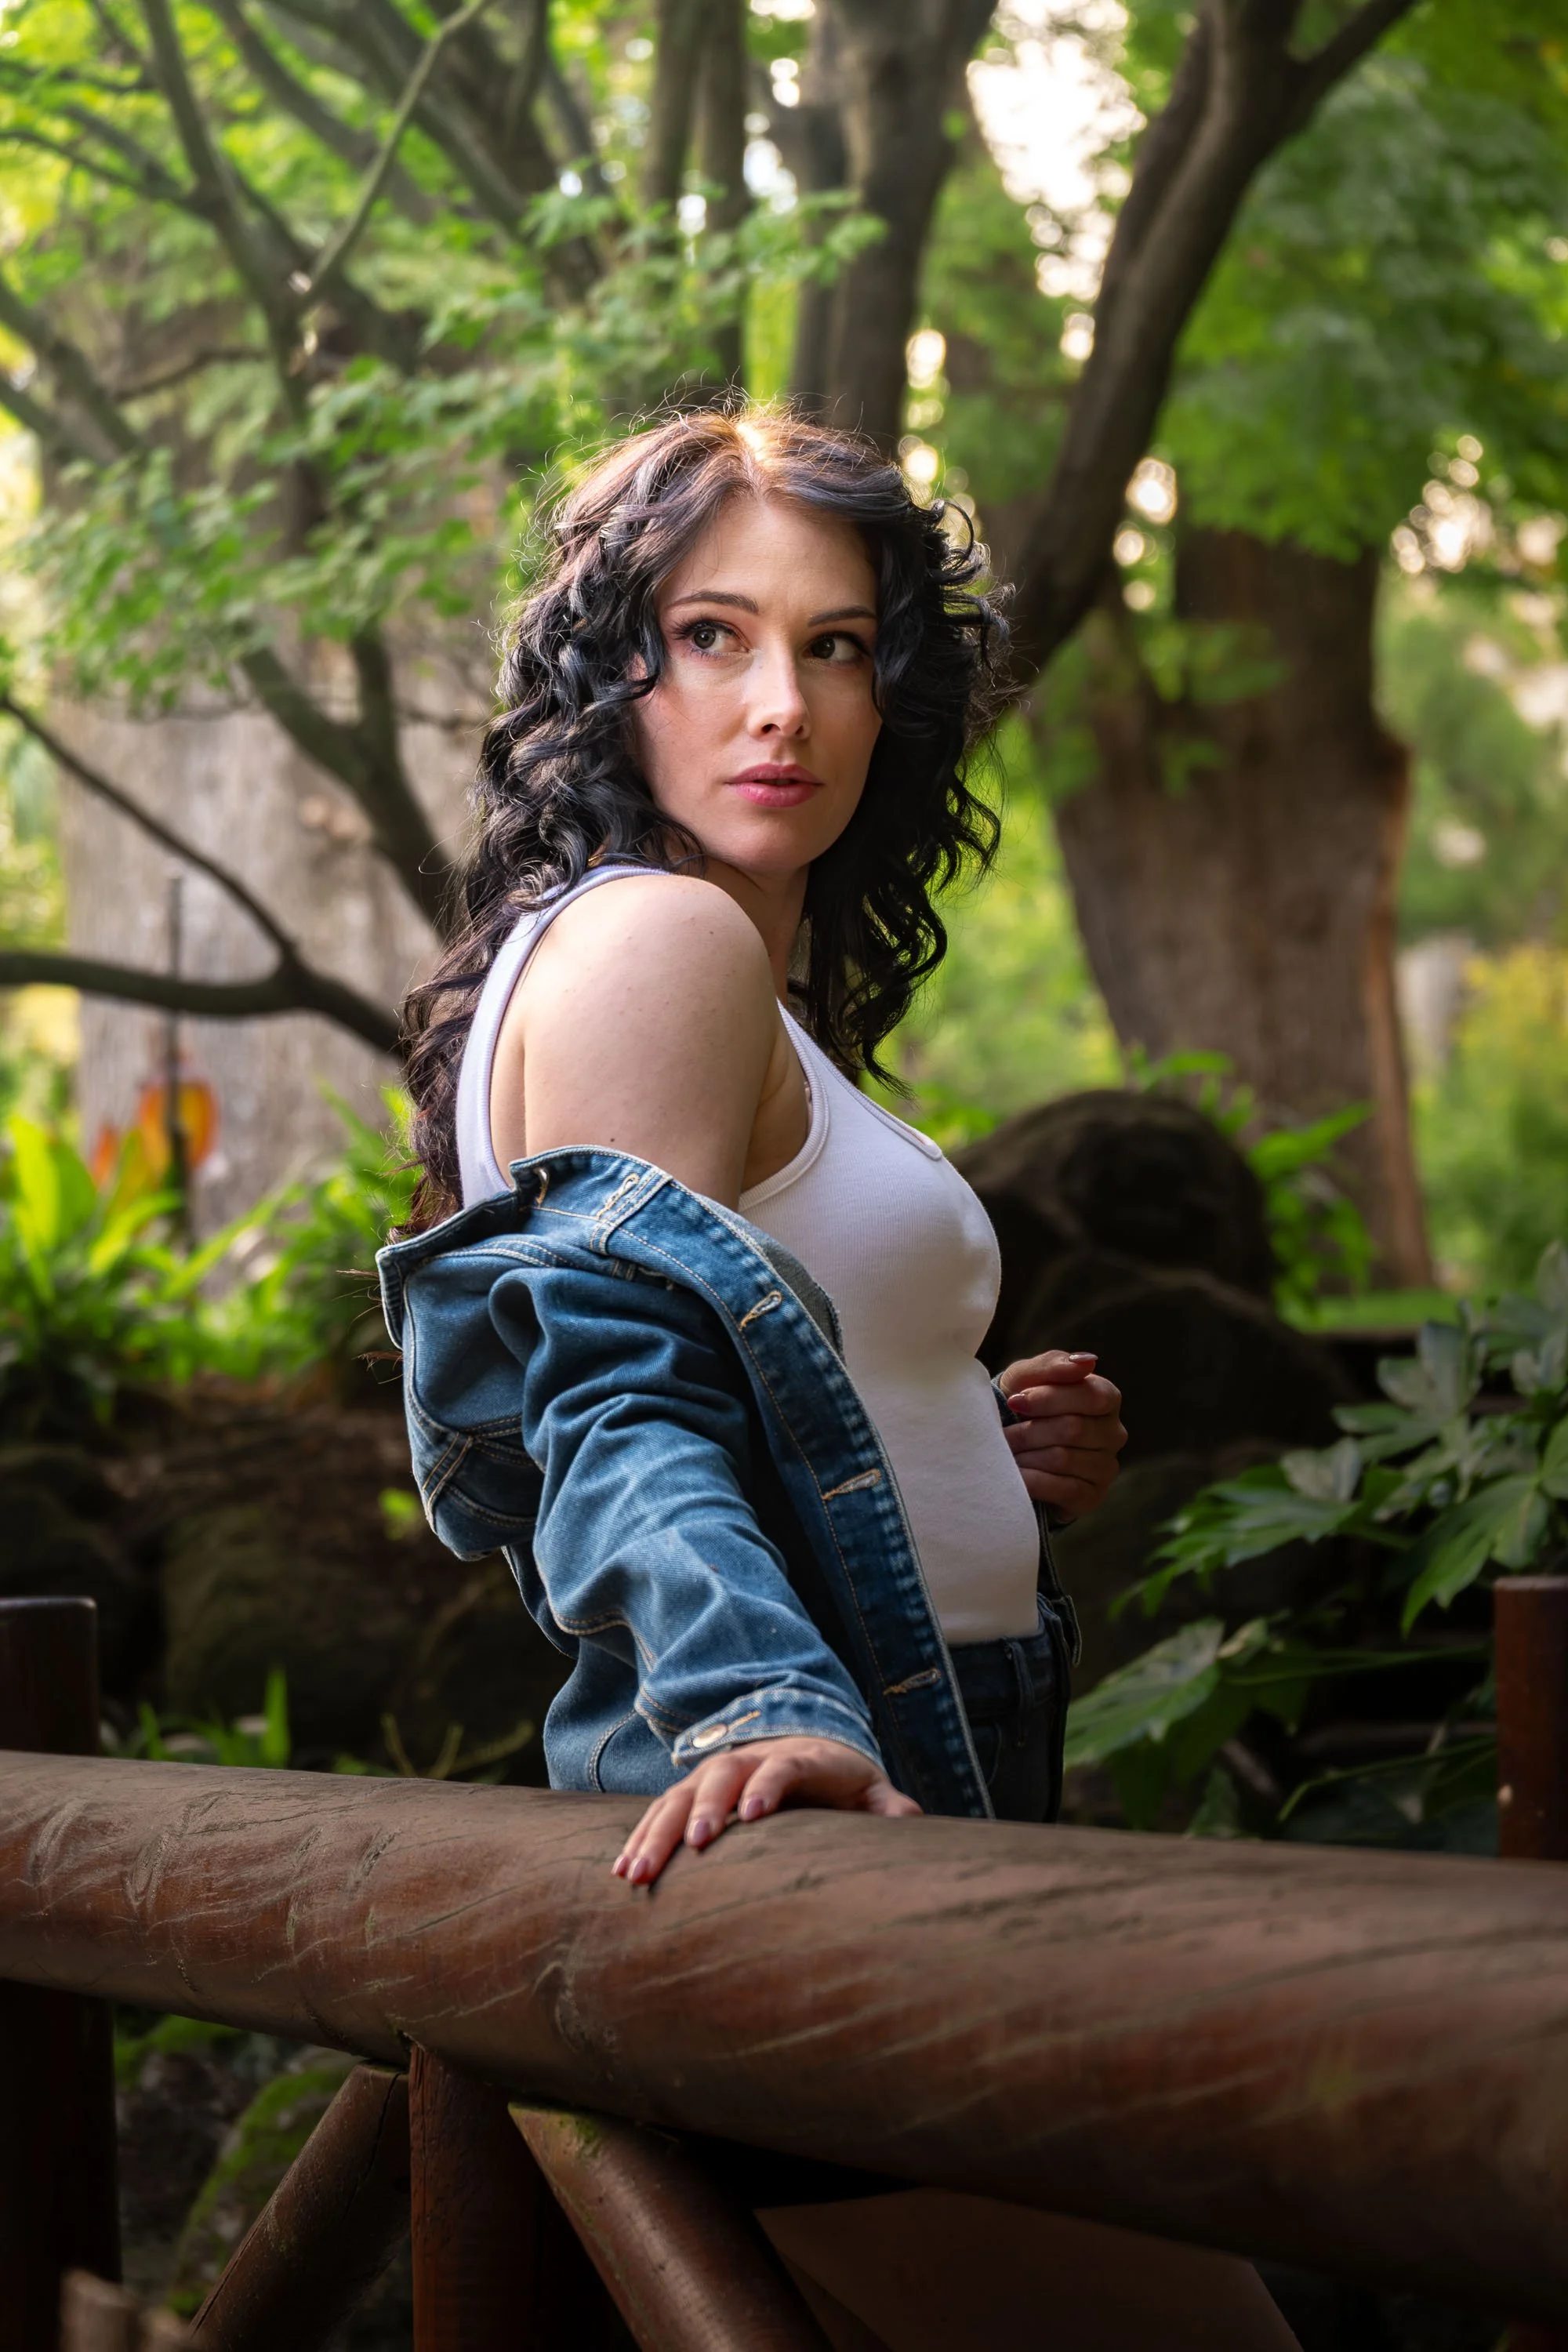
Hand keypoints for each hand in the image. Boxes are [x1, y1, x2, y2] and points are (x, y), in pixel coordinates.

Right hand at [612, 1734, 919, 1887]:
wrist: (807, 1746)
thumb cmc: (843, 1784)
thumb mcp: (870, 1792)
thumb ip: (887, 1809)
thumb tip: (910, 1822)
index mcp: (801, 1758)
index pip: (783, 1765)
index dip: (768, 1786)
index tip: (752, 1816)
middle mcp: (751, 1759)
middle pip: (723, 1776)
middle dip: (706, 1808)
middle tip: (696, 1845)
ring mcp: (718, 1774)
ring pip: (681, 1795)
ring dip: (658, 1832)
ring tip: (638, 1874)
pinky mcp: (694, 1793)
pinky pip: (661, 1811)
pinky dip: (641, 1838)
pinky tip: (622, 1871)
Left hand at [997, 1349, 1125, 1520]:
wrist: (1010, 1449)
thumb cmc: (1023, 1404)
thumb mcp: (1027, 1377)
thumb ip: (1053, 1365)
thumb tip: (1087, 1361)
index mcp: (1106, 1398)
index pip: (1091, 1396)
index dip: (1050, 1399)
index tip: (1014, 1401)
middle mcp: (1113, 1433)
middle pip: (1074, 1429)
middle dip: (1030, 1430)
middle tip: (1003, 1433)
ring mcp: (1105, 1467)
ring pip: (1063, 1458)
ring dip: (1026, 1455)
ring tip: (1005, 1453)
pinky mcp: (1091, 1496)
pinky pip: (1062, 1489)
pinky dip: (1032, 1481)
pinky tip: (1014, 1476)